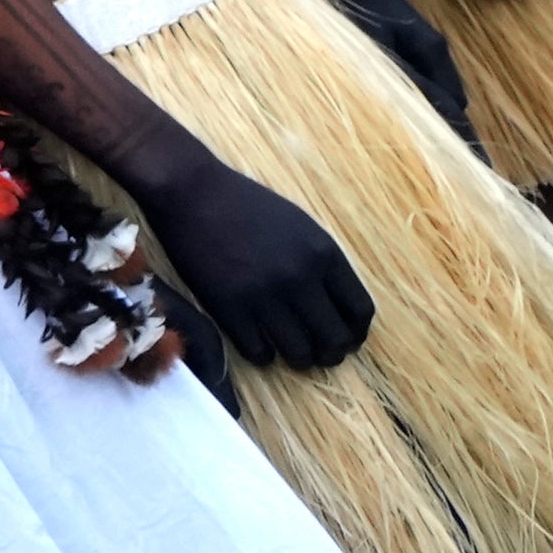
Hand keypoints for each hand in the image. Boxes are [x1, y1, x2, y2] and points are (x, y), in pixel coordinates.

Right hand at [144, 159, 372, 371]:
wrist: (193, 193)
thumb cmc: (247, 205)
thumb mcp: (301, 226)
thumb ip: (322, 262)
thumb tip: (335, 304)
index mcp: (324, 254)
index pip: (358, 311)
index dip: (355, 332)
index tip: (348, 339)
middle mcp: (300, 278)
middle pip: (334, 339)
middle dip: (332, 353)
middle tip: (322, 356)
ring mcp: (264, 296)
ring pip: (299, 353)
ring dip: (299, 359)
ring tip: (293, 355)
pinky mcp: (229, 309)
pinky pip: (258, 352)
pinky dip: (264, 355)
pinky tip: (261, 346)